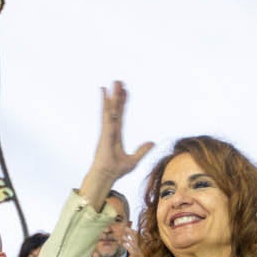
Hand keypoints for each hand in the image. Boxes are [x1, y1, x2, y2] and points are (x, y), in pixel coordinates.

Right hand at [80, 82, 153, 209]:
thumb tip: (152, 142)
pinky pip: (106, 113)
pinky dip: (105, 102)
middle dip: (117, 95)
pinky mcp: (105, 130)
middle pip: (115, 109)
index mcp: (116, 134)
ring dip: (112, 95)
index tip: (125, 92)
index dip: (123, 103)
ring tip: (115, 82)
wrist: (106, 176)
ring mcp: (107, 129)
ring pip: (111, 108)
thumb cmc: (116, 170)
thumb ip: (142, 150)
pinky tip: (104, 91)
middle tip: (119, 81)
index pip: (120, 115)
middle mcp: (110, 129)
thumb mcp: (134, 160)